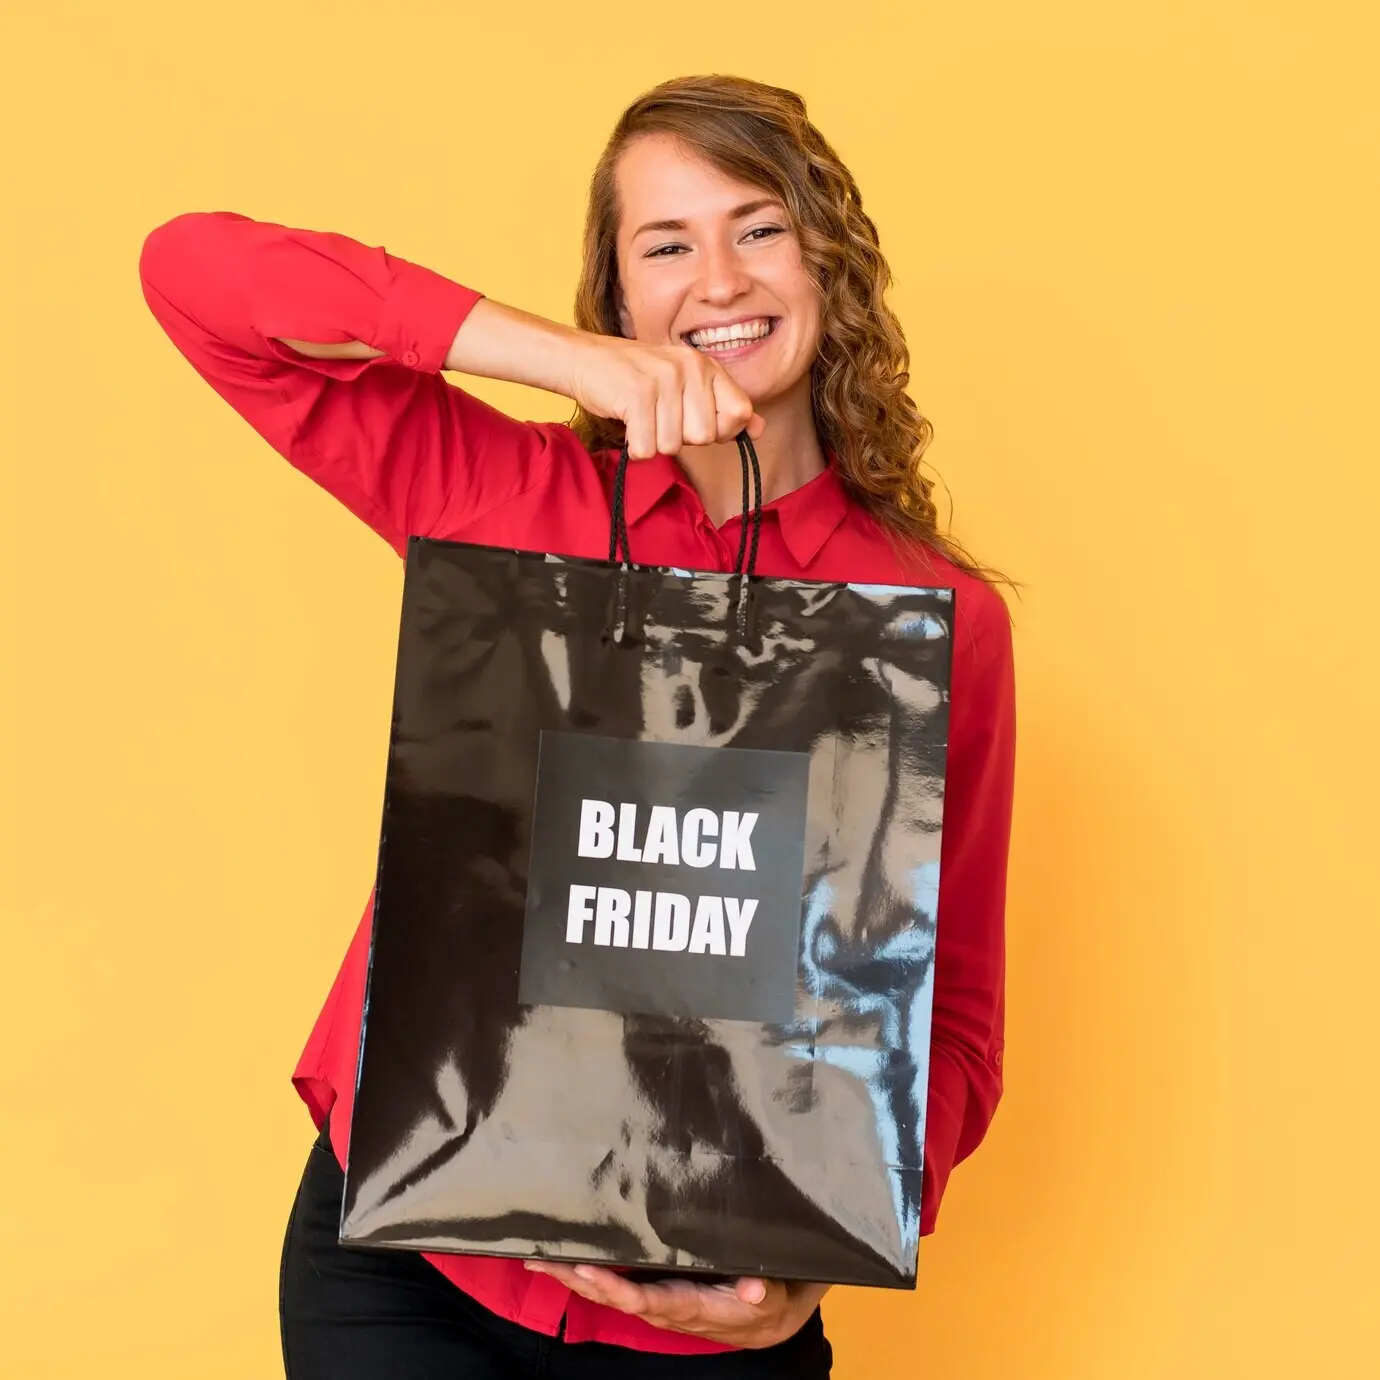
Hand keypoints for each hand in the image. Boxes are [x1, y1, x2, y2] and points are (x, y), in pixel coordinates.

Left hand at [524, 1261, 827, 1348]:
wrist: (768, 1319)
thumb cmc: (770, 1300)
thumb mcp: (775, 1296)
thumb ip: (763, 1292)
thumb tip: (755, 1286)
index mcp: (691, 1306)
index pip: (645, 1299)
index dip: (614, 1288)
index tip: (585, 1270)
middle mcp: (666, 1306)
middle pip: (613, 1297)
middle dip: (576, 1282)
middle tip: (540, 1260)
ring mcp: (656, 1299)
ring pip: (608, 1292)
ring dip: (573, 1278)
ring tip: (539, 1258)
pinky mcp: (655, 1289)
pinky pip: (616, 1285)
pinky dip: (588, 1275)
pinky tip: (565, 1260)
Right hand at [565, 335, 765, 459]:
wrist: (582, 359)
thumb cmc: (635, 379)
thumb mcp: (684, 387)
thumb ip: (723, 407)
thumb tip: (759, 429)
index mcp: (705, 365)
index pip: (739, 413)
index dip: (719, 430)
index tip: (692, 419)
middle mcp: (690, 366)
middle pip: (705, 436)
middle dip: (679, 437)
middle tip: (658, 415)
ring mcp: (664, 378)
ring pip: (672, 446)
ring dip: (652, 441)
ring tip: (641, 416)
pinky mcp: (638, 394)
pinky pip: (647, 448)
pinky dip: (634, 445)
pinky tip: (627, 422)